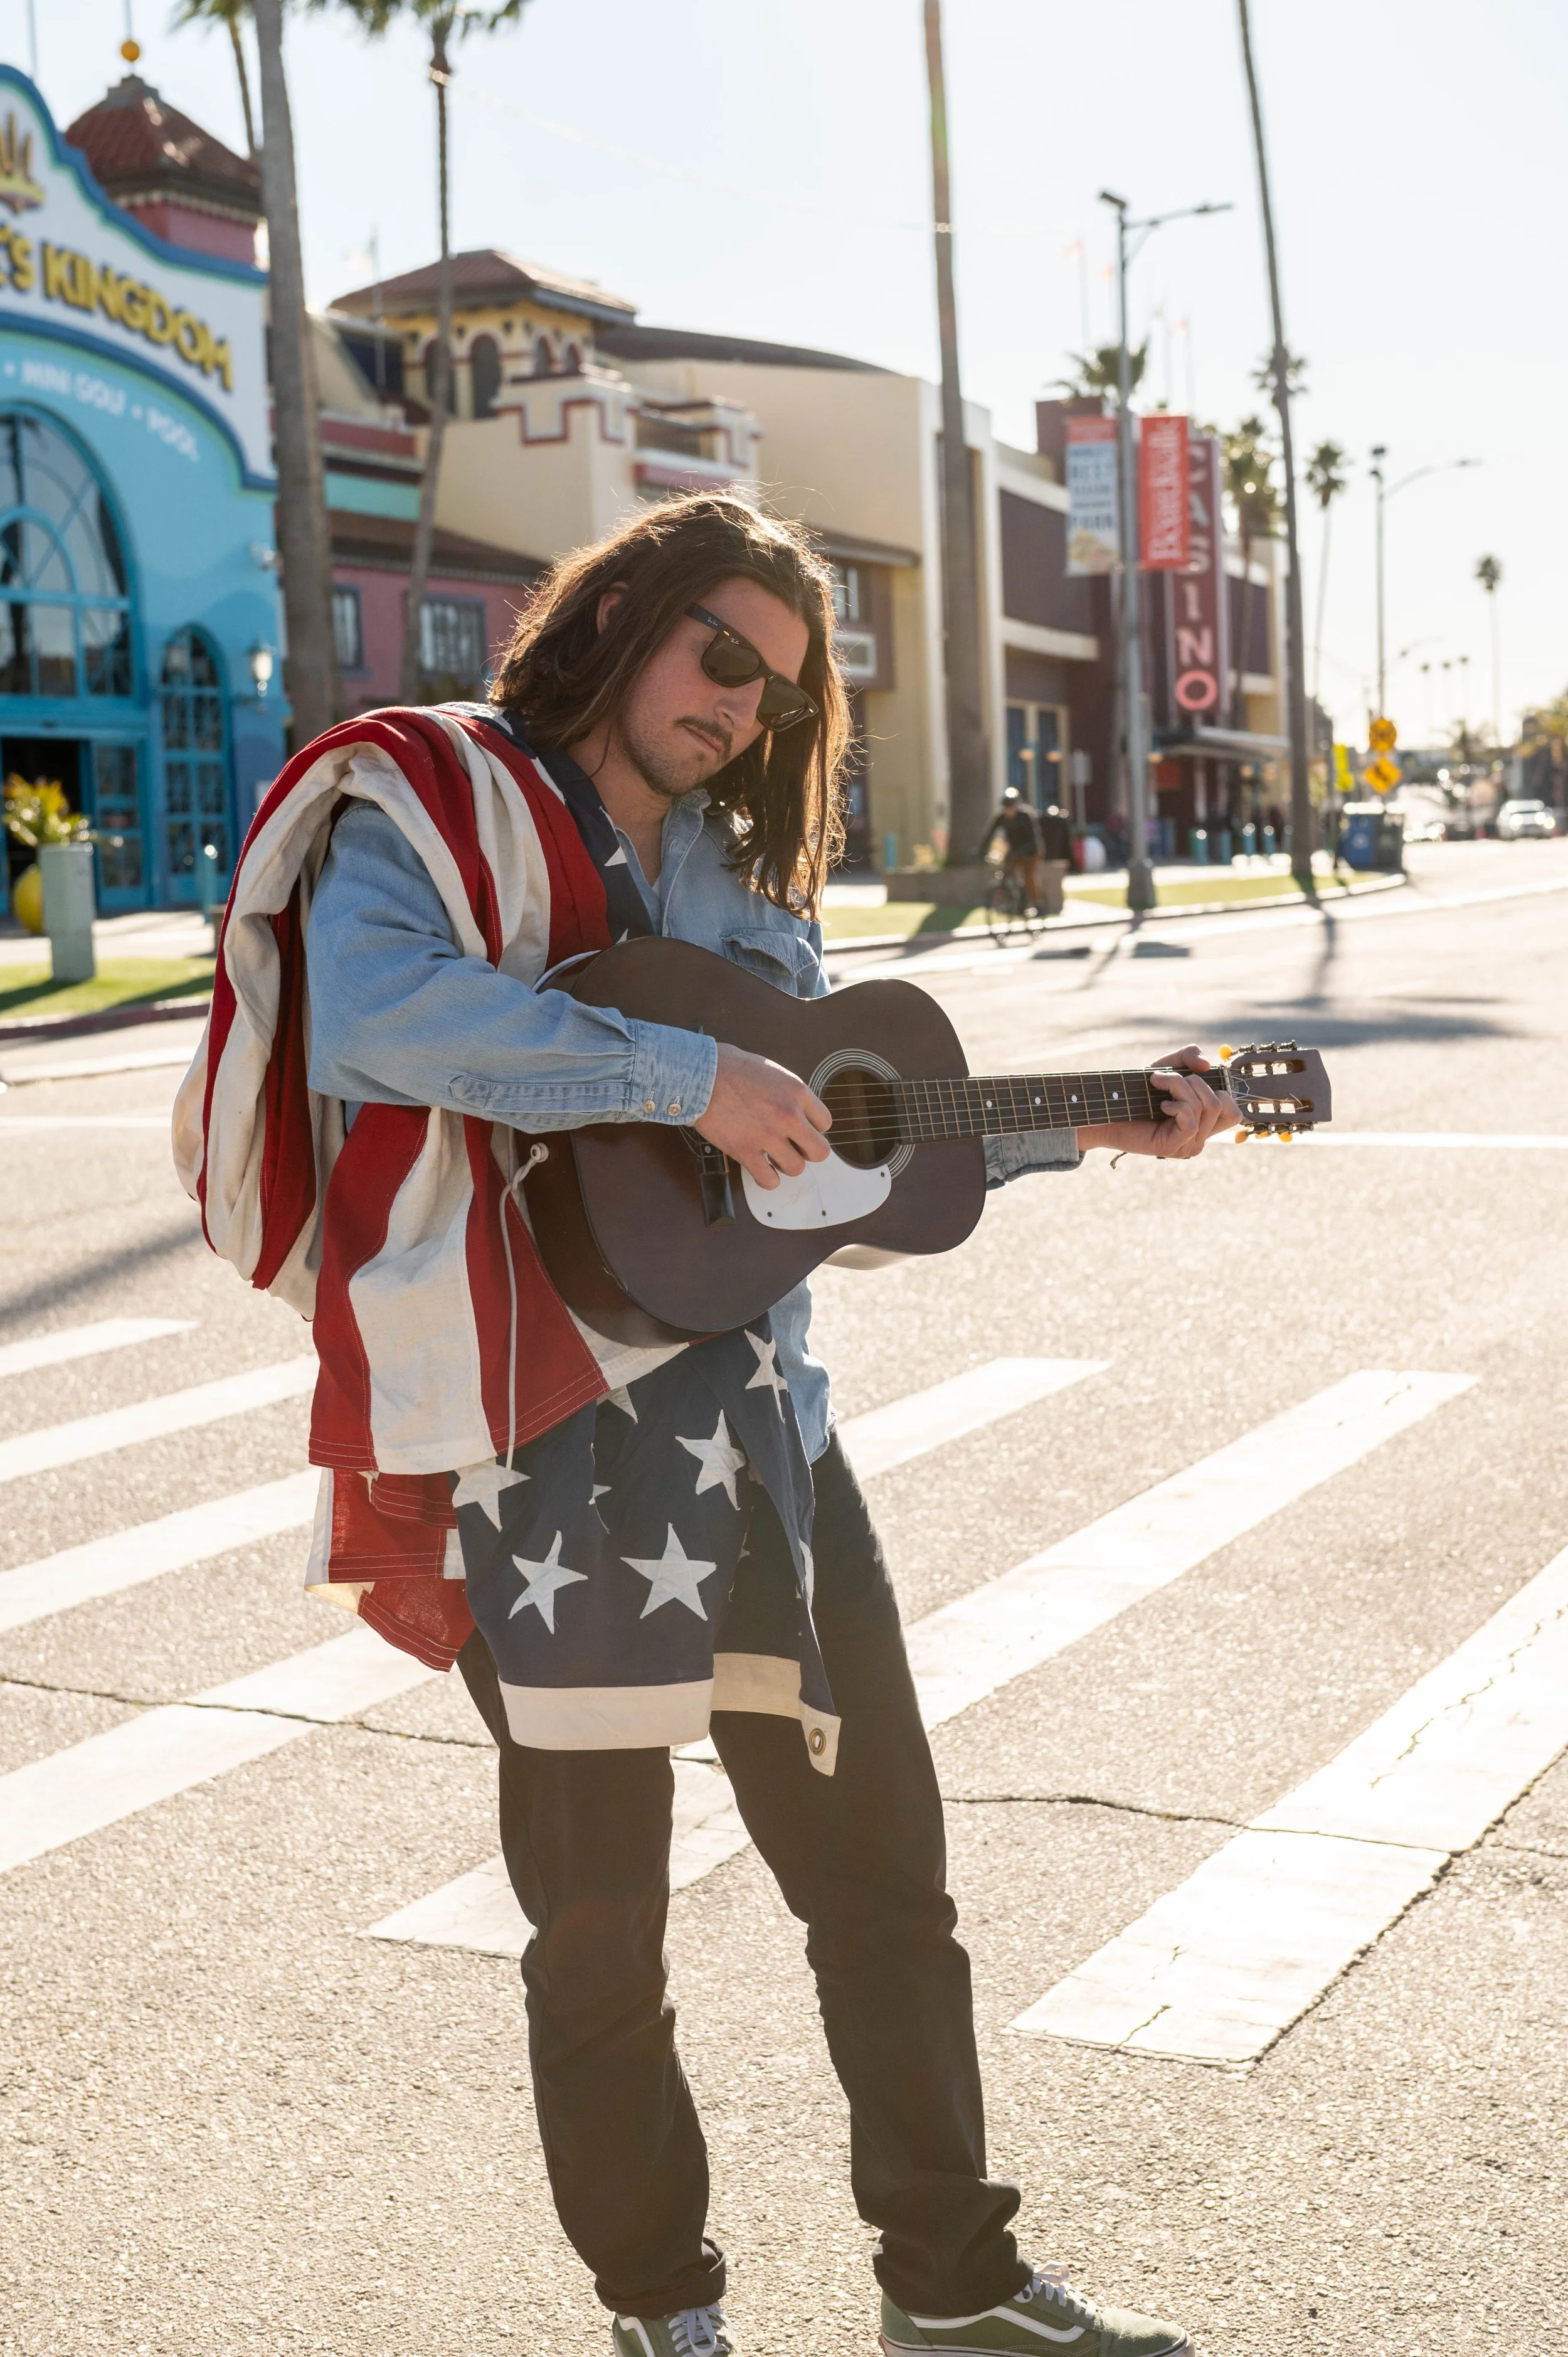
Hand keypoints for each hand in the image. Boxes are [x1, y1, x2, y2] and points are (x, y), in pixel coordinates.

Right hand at [691, 1041, 831, 1188]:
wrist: (698, 1074)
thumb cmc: (728, 1066)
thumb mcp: (770, 1070)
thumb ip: (786, 1091)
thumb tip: (793, 1105)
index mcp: (796, 1091)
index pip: (825, 1123)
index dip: (813, 1128)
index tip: (802, 1130)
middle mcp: (788, 1115)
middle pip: (819, 1151)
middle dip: (807, 1152)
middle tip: (794, 1148)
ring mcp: (767, 1136)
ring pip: (796, 1169)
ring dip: (786, 1166)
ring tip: (774, 1158)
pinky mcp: (745, 1151)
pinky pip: (769, 1180)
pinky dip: (767, 1179)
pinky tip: (761, 1170)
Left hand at [1075, 1044, 1238, 1161]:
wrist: (1107, 1109)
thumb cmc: (1136, 1091)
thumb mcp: (1166, 1067)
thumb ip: (1188, 1057)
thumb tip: (1207, 1064)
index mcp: (1203, 1123)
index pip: (1234, 1111)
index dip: (1220, 1089)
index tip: (1193, 1077)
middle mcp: (1200, 1137)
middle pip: (1222, 1104)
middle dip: (1195, 1082)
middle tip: (1168, 1079)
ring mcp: (1189, 1145)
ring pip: (1205, 1108)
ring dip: (1180, 1087)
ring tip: (1158, 1084)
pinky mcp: (1175, 1148)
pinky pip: (1191, 1120)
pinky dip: (1176, 1105)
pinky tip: (1160, 1105)